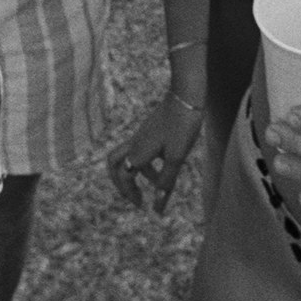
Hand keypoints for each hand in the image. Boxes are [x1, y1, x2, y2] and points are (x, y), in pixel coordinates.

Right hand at [105, 89, 204, 213]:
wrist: (186, 94)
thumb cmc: (183, 124)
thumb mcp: (177, 156)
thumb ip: (167, 180)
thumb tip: (157, 205)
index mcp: (138, 152)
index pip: (124, 177)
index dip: (130, 194)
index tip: (143, 207)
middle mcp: (135, 143)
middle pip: (114, 164)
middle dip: (121, 182)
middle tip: (135, 196)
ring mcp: (142, 135)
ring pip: (128, 156)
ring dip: (139, 172)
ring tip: (158, 183)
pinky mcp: (151, 128)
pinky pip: (142, 149)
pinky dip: (149, 161)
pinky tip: (167, 163)